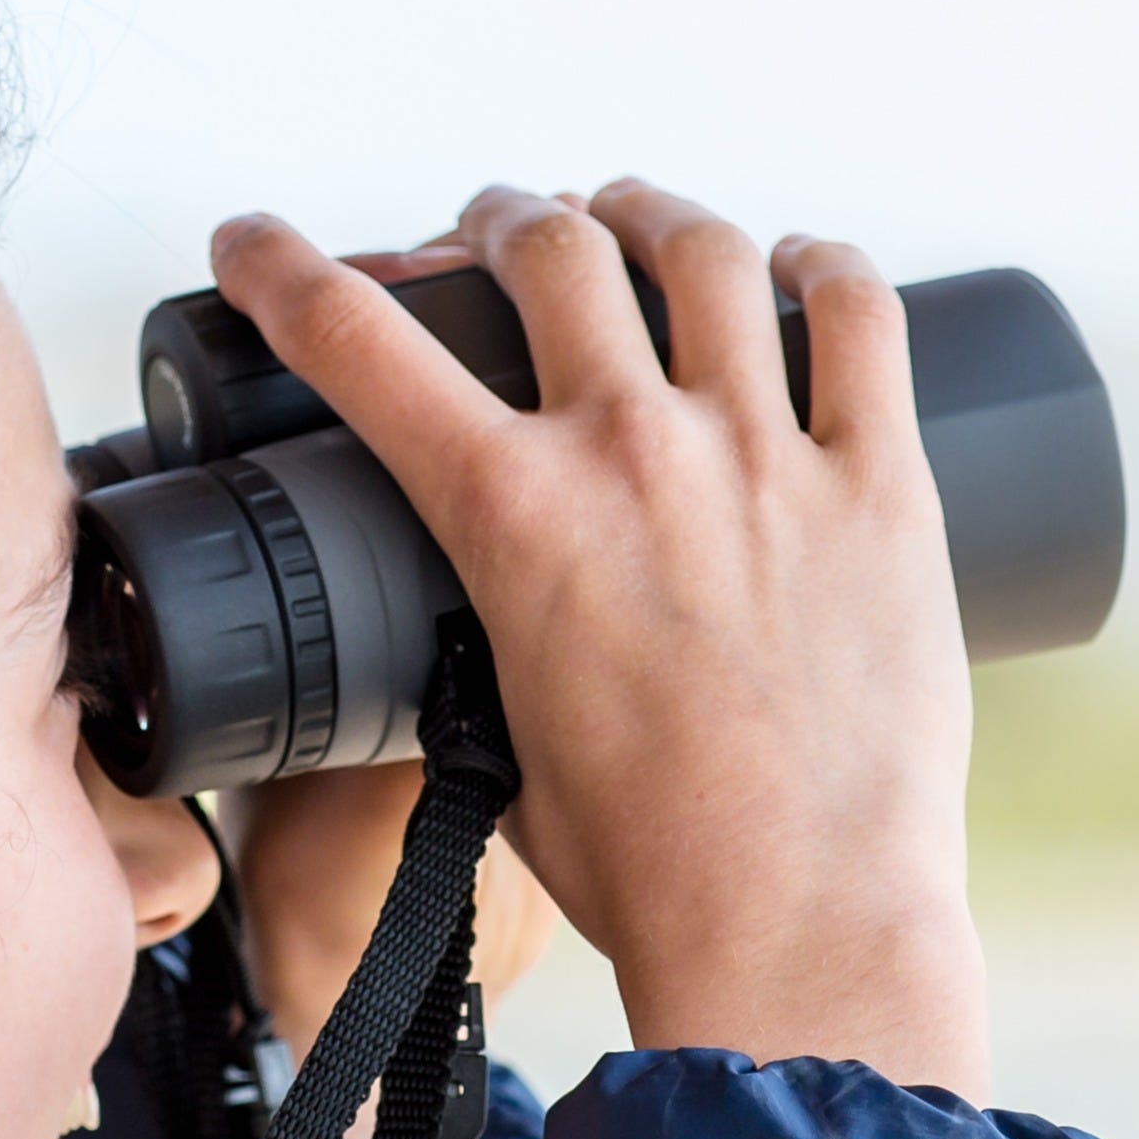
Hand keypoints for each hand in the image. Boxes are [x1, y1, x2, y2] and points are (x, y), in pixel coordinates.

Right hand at [206, 180, 987, 1102]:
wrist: (795, 924)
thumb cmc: (648, 867)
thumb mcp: (505, 739)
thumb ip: (485, 653)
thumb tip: (482, 631)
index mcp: (512, 516)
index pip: (357, 339)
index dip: (281, 269)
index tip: (255, 244)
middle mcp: (633, 454)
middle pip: (546, 251)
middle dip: (504, 223)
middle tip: (501, 234)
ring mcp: (766, 457)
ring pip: (703, 251)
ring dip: (650, 215)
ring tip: (636, 219)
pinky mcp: (883, 488)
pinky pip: (860, 319)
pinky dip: (827, 268)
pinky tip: (806, 266)